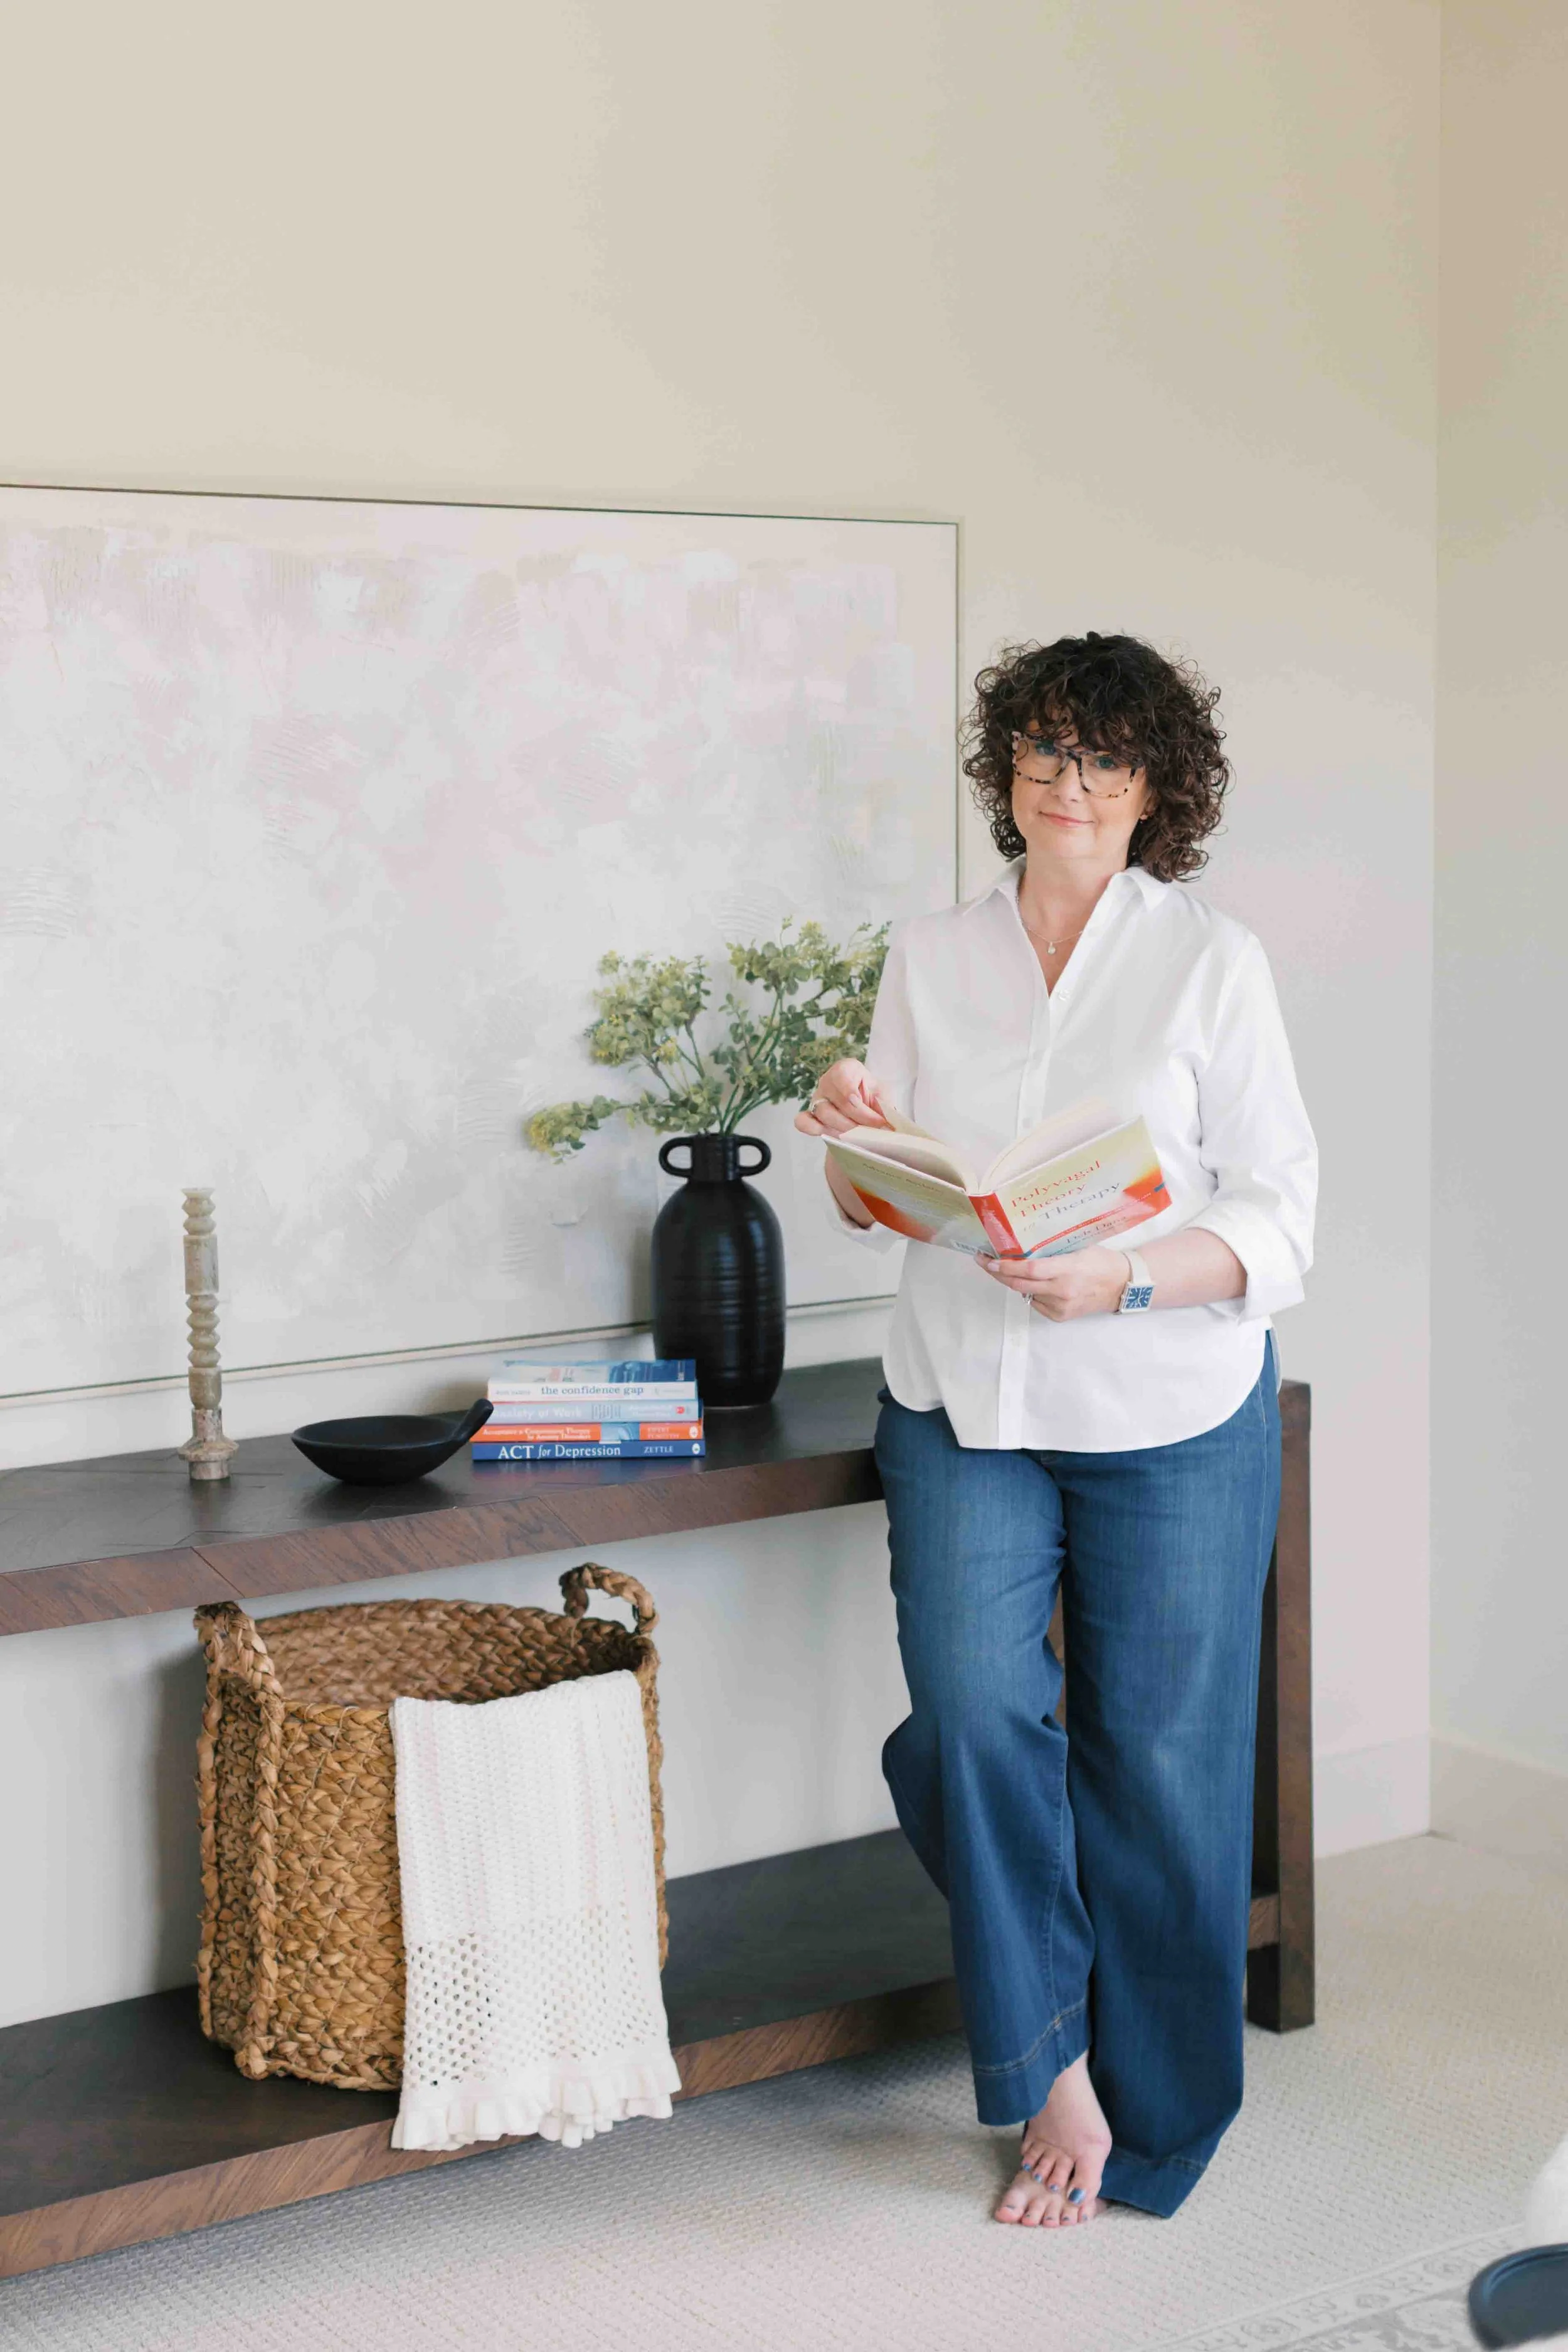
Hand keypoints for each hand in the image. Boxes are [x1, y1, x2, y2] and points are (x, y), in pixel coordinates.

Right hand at [795, 1059, 894, 1137]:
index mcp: (845, 1069)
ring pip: (824, 1113)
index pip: (842, 1075)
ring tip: (860, 1135)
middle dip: (858, 1117)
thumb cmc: (872, 1097)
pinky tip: (829, 1135)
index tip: (863, 1105)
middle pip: (837, 1100)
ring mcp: (817, 1098)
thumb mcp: (883, 1095)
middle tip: (874, 1128)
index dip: (851, 1092)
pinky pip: (803, 1121)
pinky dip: (813, 1129)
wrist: (862, 1110)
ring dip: (844, 1127)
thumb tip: (888, 1121)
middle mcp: (828, 1081)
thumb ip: (884, 1105)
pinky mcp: (810, 1115)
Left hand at [977, 1246, 1128, 1321]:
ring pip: (1026, 1294)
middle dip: (999, 1275)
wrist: (1123, 1285)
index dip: (1006, 1267)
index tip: (989, 1260)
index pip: (1029, 1270)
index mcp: (1067, 1269)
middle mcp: (1062, 1290)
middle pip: (1020, 1285)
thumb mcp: (1078, 1249)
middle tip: (986, 1263)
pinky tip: (1038, 1285)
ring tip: (1009, 1270)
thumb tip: (1024, 1248)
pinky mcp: (1061, 1316)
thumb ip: (1052, 1253)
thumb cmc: (1102, 1261)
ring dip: (1015, 1283)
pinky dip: (1032, 1294)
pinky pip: (1037, 1304)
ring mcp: (1061, 1306)